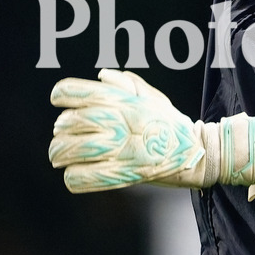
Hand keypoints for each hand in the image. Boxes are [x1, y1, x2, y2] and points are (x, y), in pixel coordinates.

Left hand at [49, 69, 254, 197]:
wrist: (195, 152)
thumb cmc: (170, 122)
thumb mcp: (150, 95)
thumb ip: (125, 83)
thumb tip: (101, 76)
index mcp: (120, 100)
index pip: (74, 92)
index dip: (62, 95)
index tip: (59, 100)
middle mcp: (116, 121)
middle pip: (67, 123)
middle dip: (60, 130)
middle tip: (61, 135)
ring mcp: (118, 148)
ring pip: (69, 150)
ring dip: (60, 154)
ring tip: (61, 157)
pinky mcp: (120, 174)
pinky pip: (81, 178)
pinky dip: (73, 178)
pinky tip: (76, 175)